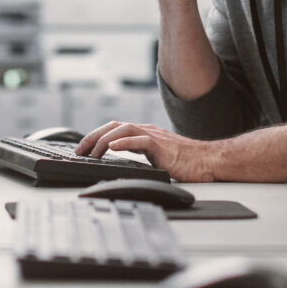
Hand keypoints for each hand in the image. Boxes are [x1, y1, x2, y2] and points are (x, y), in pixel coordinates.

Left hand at [76, 120, 220, 181]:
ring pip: (123, 129)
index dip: (95, 136)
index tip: (82, 149)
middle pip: (113, 125)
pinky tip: (113, 147)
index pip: (114, 129)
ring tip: (92, 152)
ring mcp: (154, 136)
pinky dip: (124, 142)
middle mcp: (146, 131)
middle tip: (79, 151)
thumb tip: (118, 161)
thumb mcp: (155, 157)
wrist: (207, 161)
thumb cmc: (186, 162)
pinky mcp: (162, 146)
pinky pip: (140, 140)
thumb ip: (138, 154)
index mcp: (144, 133)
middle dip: (92, 137)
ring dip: (103, 140)